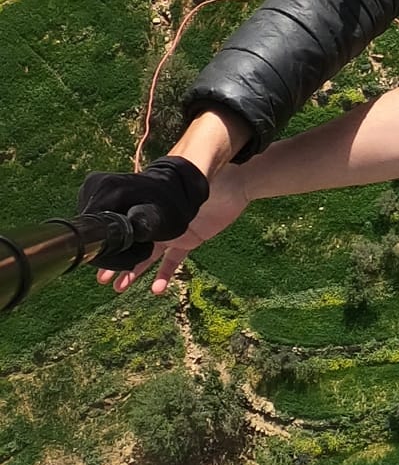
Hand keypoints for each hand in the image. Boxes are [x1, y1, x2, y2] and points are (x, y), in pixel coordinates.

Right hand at [93, 161, 248, 294]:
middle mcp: (157, 220)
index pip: (126, 224)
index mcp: (150, 204)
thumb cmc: (206, 174)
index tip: (97, 255)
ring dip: (134, 272)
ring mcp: (171, 232)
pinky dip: (164, 275)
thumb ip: (167, 182)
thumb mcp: (181, 175)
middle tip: (102, 279)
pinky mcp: (189, 241)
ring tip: (120, 288)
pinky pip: (173, 262)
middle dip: (117, 262)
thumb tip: (151, 178)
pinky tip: (156, 290)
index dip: (113, 240)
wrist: (235, 183)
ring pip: (148, 256)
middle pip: (132, 244)